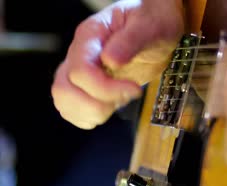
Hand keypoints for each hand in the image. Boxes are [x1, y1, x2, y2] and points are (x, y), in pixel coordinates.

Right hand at [51, 0, 183, 128]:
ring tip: (119, 103)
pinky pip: (73, 108)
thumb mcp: (149, 25)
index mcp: (90, 36)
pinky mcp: (89, 85)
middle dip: (95, 105)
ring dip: (91, 113)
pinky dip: (88, 117)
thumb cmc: (153, 20)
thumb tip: (111, 60)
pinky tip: (110, 109)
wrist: (156, 22)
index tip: (135, 89)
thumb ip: (130, 40)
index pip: (81, 72)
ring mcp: (81, 70)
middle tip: (125, 99)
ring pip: (63, 101)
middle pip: (64, 89)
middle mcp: (79, 54)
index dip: (106, 89)